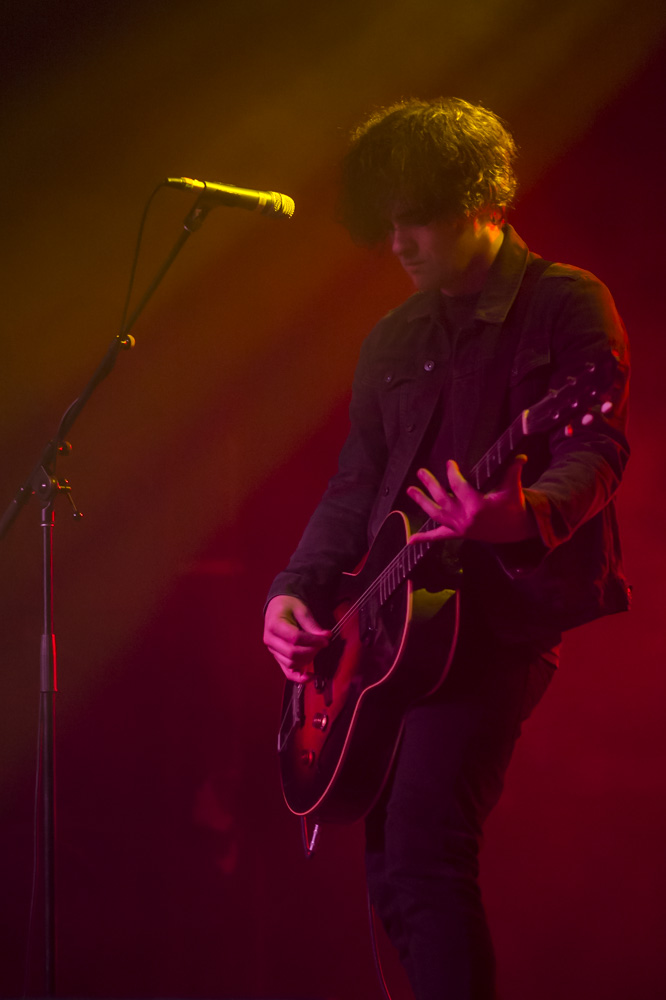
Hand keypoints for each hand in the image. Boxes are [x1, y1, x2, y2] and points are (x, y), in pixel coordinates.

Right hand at [263, 595, 330, 682]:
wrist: (278, 607)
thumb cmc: (288, 606)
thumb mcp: (301, 609)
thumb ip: (312, 625)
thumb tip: (326, 636)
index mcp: (274, 625)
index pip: (295, 638)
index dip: (313, 640)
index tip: (326, 638)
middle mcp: (270, 640)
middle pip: (293, 653)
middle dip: (312, 650)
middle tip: (323, 643)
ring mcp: (273, 651)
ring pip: (291, 663)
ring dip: (308, 659)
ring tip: (317, 649)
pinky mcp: (278, 658)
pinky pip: (287, 672)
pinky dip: (299, 677)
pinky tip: (310, 677)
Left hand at [406, 456, 536, 544]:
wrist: (516, 528)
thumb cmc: (514, 506)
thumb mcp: (513, 488)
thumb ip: (514, 472)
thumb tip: (521, 456)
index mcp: (477, 506)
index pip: (458, 486)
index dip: (452, 473)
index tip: (449, 463)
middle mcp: (465, 518)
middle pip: (442, 498)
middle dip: (430, 484)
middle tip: (420, 472)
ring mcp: (461, 528)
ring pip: (436, 514)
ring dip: (422, 502)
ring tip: (411, 490)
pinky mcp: (459, 534)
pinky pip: (439, 537)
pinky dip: (424, 538)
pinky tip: (410, 540)